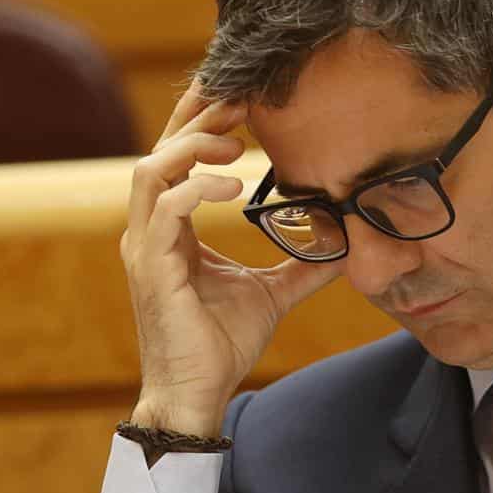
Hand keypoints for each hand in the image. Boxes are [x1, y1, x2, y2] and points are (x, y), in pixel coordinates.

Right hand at [122, 83, 340, 437]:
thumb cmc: (220, 344)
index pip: (176, 157)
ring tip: (239, 145)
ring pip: (151, 169)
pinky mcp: (151, 268)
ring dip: (194, 147)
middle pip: (159, 149)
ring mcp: (146, 246)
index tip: (241, 98)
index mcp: (170, 227)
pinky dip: (199, 188)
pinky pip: (165, 208)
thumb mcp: (271, 293)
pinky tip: (235, 187)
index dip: (201, 120)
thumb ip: (301, 264)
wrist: (198, 393)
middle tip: (242, 100)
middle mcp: (150, 229)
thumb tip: (346, 244)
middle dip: (197, 116)